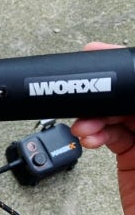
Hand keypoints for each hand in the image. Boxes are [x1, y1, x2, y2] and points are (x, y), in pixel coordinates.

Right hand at [71, 42, 134, 214]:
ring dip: (94, 116)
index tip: (99, 57)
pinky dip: (93, 133)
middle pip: (128, 97)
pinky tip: (87, 137)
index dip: (125, 71)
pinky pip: (107, 135)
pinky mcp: (131, 157)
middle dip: (104, 96)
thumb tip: (128, 92)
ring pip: (115, 114)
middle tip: (84, 97)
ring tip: (83, 127)